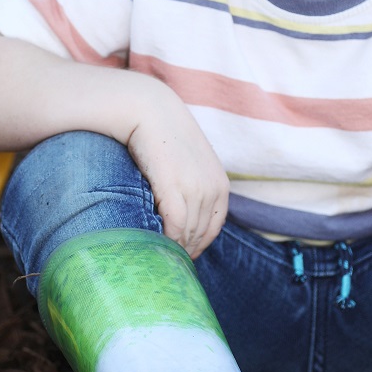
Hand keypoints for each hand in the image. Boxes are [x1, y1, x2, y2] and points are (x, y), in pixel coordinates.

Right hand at [126, 86, 229, 257]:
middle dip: (185, 250)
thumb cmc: (164, 137)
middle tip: (165, 261)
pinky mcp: (175, 188)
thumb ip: (193, 188)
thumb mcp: (191, 164)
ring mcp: (196, 189)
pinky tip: (154, 244)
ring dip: (174, 248)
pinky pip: (175, 227)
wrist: (150, 111)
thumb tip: (182, 218)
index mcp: (221, 185)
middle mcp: (213, 189)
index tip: (182, 254)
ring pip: (188, 234)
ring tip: (157, 256)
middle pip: (201, 234)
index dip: (198, 245)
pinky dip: (167, 240)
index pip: (214, 228)